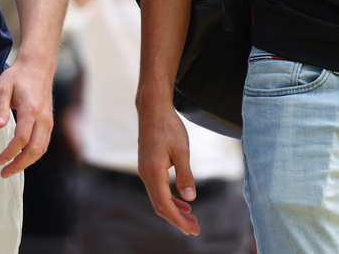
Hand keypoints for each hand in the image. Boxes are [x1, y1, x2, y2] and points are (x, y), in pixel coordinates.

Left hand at [0, 57, 54, 176]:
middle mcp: (43, 117)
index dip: (10, 153)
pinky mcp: (49, 121)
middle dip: (19, 164)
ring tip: (11, 169)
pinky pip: (44, 143)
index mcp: (31, 109)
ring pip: (41, 149)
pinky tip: (22, 158)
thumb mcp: (3, 87)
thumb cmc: (18, 76)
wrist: (38, 66)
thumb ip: (0, 107)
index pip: (22, 138)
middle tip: (3, 173)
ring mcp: (48, 120)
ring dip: (26, 162)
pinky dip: (34, 154)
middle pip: (34, 149)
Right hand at [137, 98, 198, 235]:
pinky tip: (182, 200)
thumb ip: (185, 175)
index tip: (193, 229)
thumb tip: (190, 199)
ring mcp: (144, 170)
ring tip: (191, 217)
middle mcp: (145, 174)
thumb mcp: (181, 150)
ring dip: (173, 210)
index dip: (179, 220)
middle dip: (177, 219)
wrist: (152, 109)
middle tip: (195, 228)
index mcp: (154, 171)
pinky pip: (156, 189)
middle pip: (160, 206)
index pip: (165, 204)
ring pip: (157, 199)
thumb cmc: (168, 126)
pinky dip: (169, 199)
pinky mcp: (147, 166)